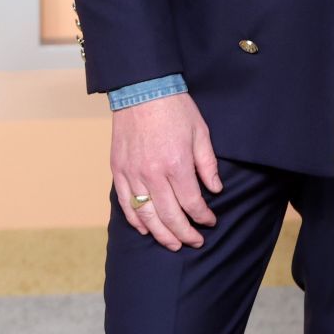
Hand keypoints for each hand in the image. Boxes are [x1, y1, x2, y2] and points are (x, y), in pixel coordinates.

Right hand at [111, 92, 221, 250]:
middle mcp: (153, 174)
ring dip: (161, 235)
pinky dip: (135, 220)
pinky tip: (146, 229)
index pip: (192, 203)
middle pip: (169, 216)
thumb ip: (207, 164)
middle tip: (195, 242)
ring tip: (173, 244)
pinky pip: (125, 203)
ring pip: (146, 216)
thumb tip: (215, 190)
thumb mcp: (200, 133)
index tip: (210, 222)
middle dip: (185, 234)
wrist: (142, 89)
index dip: (203, 217)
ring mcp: (132, 174)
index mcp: (176, 164)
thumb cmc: (175, 109)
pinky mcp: (118, 170)